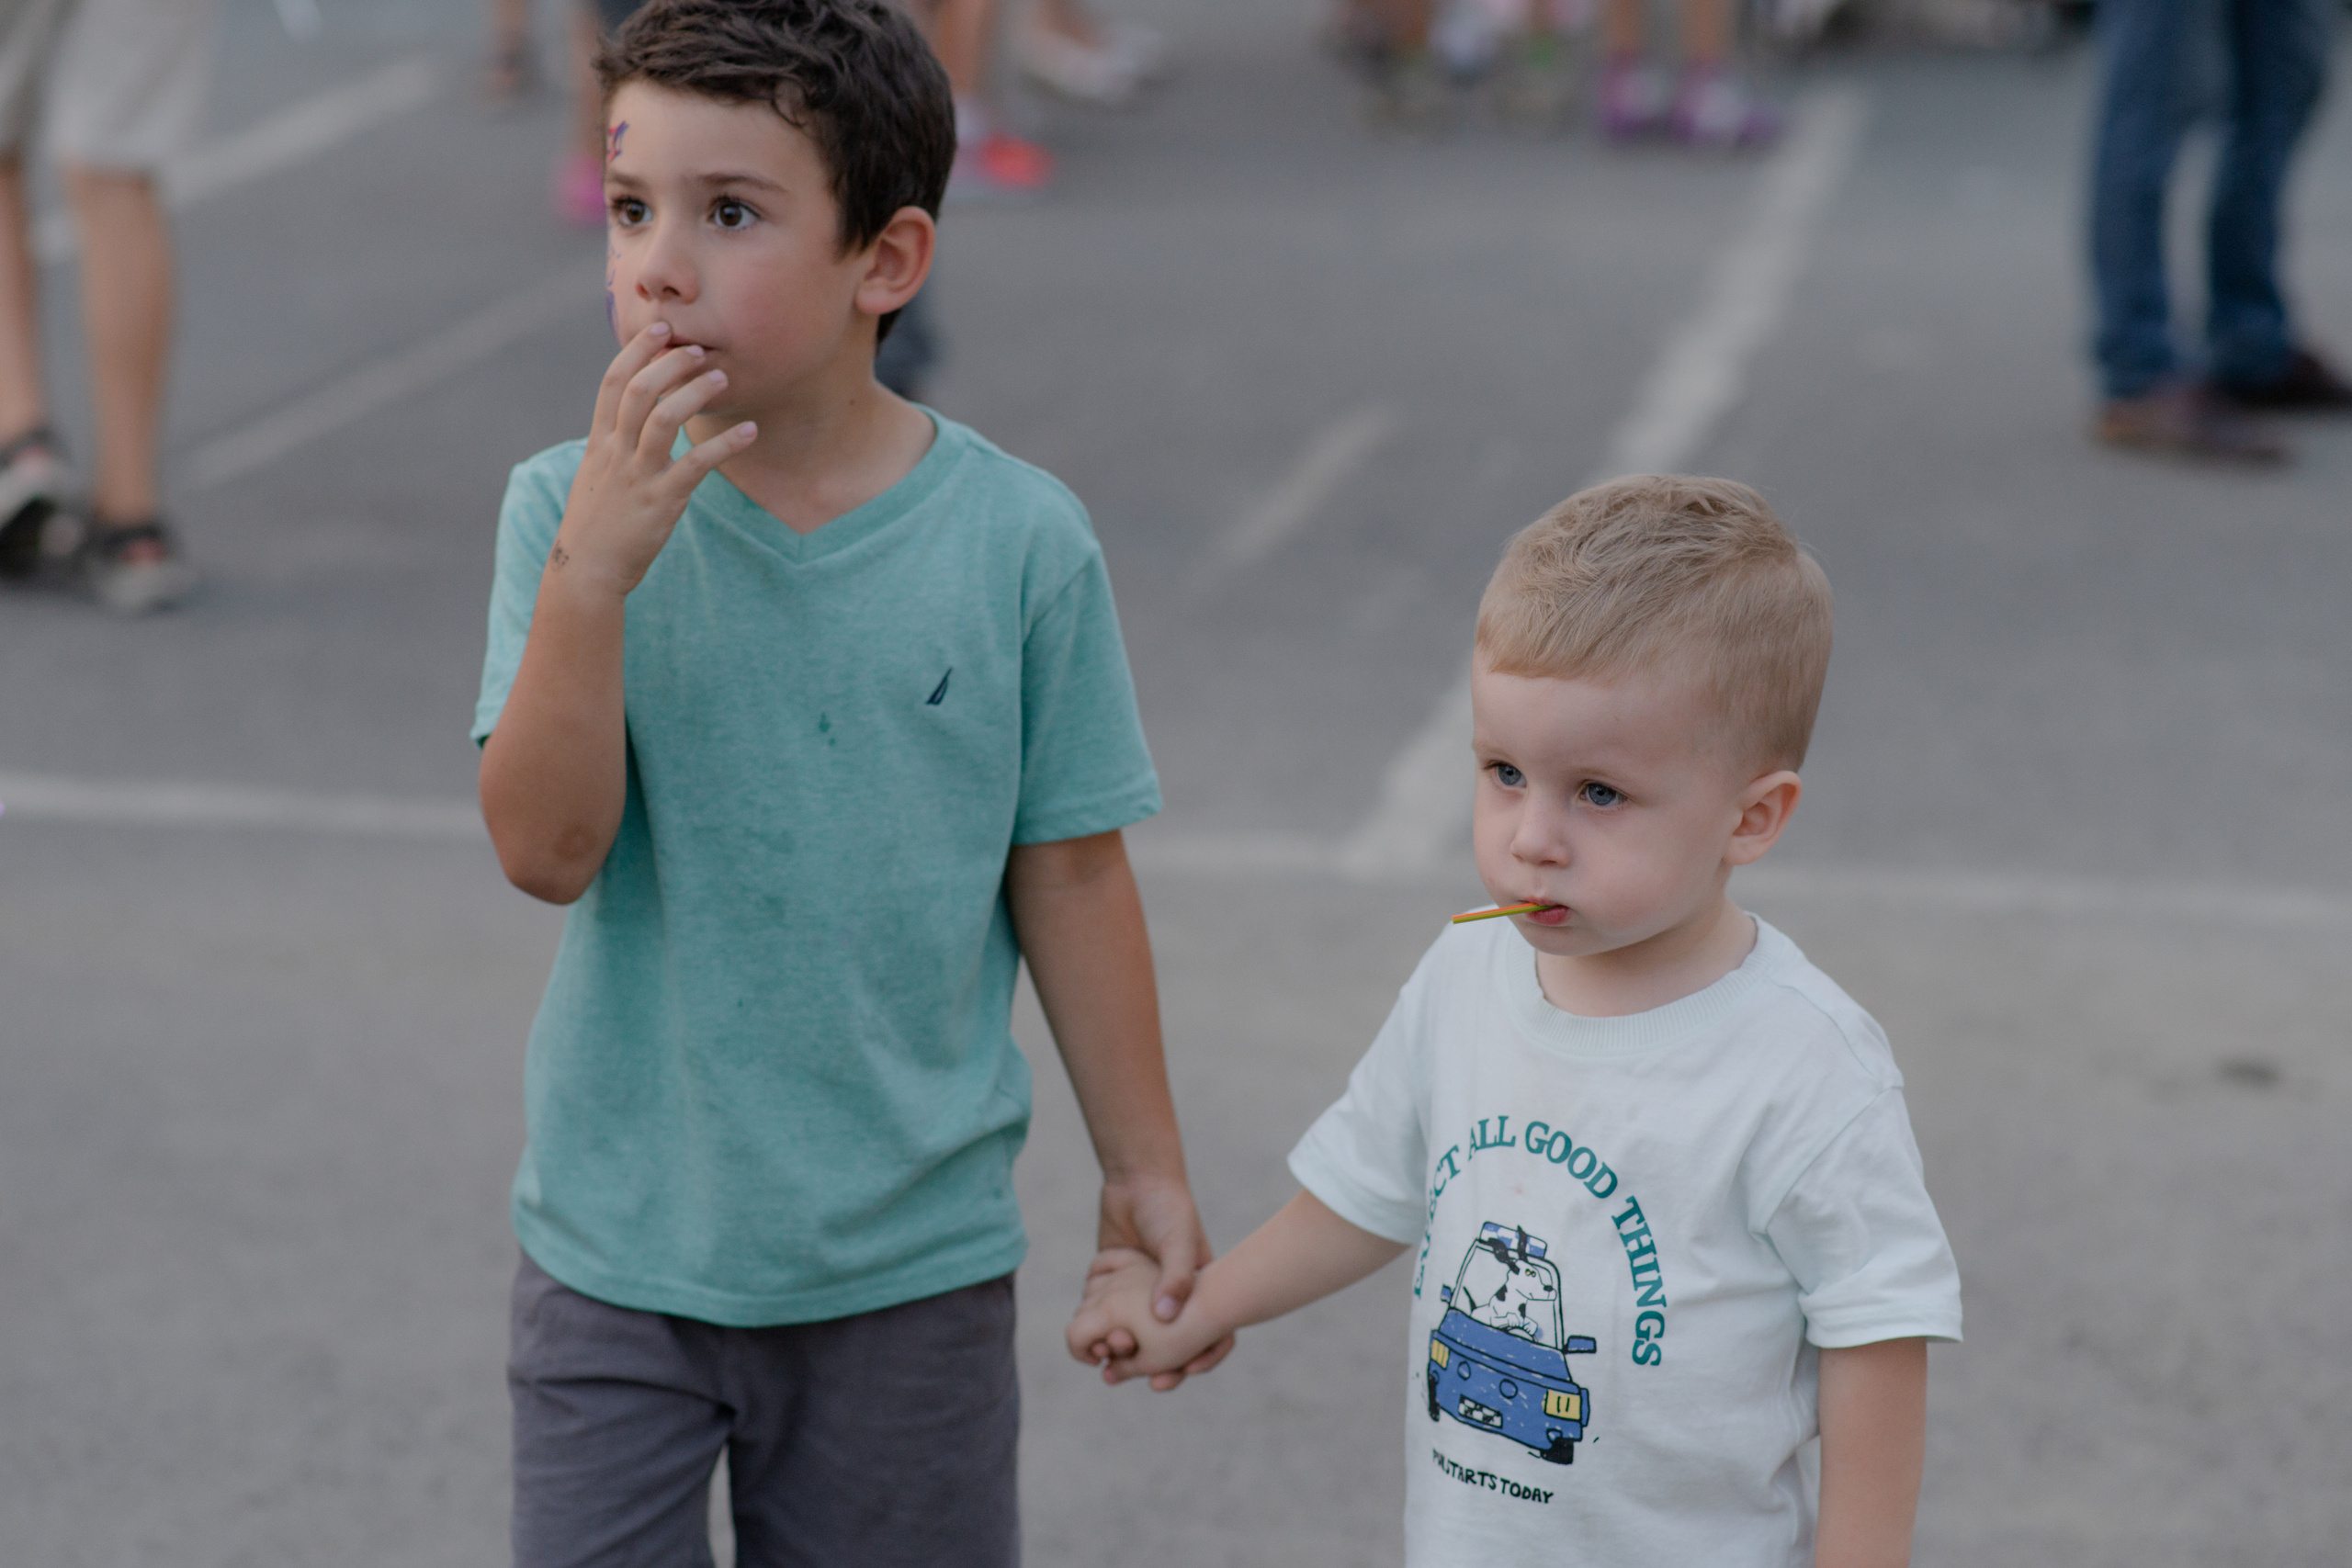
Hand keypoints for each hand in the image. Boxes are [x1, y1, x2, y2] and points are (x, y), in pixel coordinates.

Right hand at [552, 320, 756, 595]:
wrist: (586, 570)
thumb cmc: (596, 523)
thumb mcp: (596, 475)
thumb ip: (613, 444)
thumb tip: (633, 419)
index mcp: (599, 442)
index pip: (613, 383)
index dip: (637, 351)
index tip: (662, 329)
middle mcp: (616, 452)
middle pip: (638, 391)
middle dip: (669, 364)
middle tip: (699, 350)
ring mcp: (637, 476)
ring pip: (663, 419)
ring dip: (695, 393)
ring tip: (722, 379)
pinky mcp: (661, 502)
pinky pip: (696, 464)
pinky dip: (727, 445)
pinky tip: (751, 431)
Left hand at [1096, 1173, 1235, 1389]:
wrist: (1136, 1179)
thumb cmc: (1168, 1208)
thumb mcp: (1178, 1240)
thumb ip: (1176, 1277)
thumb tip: (1164, 1318)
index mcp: (1196, 1291)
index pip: (1211, 1332)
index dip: (1204, 1356)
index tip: (1187, 1371)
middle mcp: (1169, 1297)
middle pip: (1168, 1344)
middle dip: (1157, 1364)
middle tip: (1146, 1377)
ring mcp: (1138, 1293)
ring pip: (1132, 1333)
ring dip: (1122, 1348)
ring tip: (1110, 1354)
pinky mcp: (1112, 1284)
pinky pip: (1103, 1313)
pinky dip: (1098, 1324)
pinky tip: (1092, 1331)